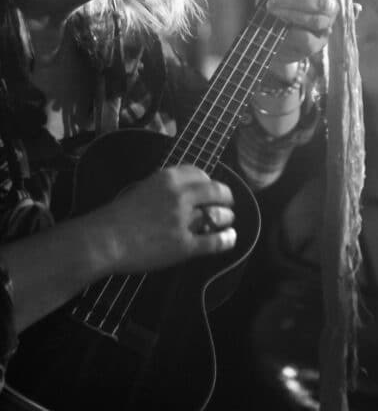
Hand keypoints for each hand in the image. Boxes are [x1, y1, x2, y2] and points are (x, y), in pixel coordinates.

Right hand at [97, 165, 235, 273]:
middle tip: (227, 202)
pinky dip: (227, 238)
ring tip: (227, 220)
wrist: (105, 239)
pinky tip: (230, 237)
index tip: (210, 187)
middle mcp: (180, 195)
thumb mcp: (142, 188)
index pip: (199, 174)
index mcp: (168, 178)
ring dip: (226, 217)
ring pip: (218, 215)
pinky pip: (214, 240)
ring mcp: (184, 220)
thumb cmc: (116, 216)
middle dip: (225, 196)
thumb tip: (181, 192)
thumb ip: (163, 188)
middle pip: (215, 191)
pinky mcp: (185, 245)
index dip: (208, 181)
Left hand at [257, 0, 337, 70]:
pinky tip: (284, 30)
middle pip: (324, 1)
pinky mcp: (318, 43)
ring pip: (319, 19)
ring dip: (293, 15)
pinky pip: (312, 39)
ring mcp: (327, 25)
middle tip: (273, 2)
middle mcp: (330, 4)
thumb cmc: (274, 6)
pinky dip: (295, 33)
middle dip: (296, 1)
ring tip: (274, 12)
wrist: (265, 38)